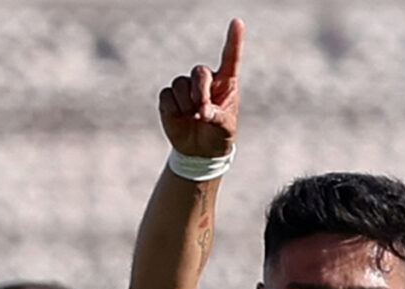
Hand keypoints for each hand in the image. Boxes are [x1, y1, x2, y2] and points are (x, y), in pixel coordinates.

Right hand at [159, 18, 243, 157]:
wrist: (200, 150)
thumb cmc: (218, 136)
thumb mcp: (225, 130)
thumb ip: (217, 118)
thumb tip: (203, 112)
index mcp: (225, 83)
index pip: (230, 57)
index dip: (234, 40)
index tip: (237, 22)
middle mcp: (205, 81)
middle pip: (199, 72)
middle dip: (199, 92)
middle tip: (202, 112)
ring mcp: (186, 88)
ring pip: (180, 84)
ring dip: (186, 103)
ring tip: (193, 117)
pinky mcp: (170, 98)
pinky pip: (167, 95)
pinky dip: (173, 109)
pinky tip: (180, 118)